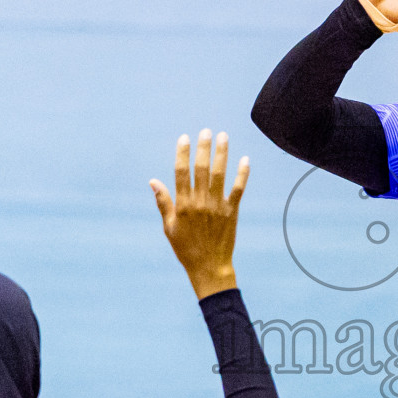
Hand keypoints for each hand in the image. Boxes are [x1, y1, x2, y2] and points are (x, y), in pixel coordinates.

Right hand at [150, 129, 248, 299]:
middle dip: (204, 147)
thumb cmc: (185, 248)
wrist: (208, 267)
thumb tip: (153, 181)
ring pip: (220, 174)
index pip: (181, 172)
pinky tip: (245, 159)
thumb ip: (163, 202)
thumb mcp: (169, 227)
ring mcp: (217, 206)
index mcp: (183, 205)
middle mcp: (200, 202)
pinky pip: (238, 189)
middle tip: (206, 131)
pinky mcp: (232, 212)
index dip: (182, 153)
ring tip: (223, 136)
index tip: (184, 138)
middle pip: (202, 168)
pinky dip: (242, 174)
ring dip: (222, 154)